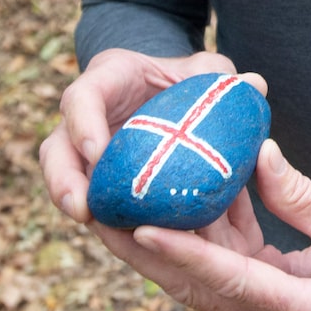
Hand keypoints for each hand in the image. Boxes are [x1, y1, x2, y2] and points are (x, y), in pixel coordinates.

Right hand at [39, 47, 266, 225]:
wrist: (178, 94)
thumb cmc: (190, 78)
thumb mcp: (208, 71)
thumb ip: (225, 78)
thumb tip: (254, 85)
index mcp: (108, 79)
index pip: (82, 96)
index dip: (83, 124)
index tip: (98, 153)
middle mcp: (86, 115)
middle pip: (56, 147)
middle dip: (62, 179)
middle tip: (82, 209)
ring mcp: (85, 149)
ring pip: (64, 178)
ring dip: (73, 204)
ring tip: (93, 229)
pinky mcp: (99, 179)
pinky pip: (93, 200)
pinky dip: (105, 218)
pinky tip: (122, 239)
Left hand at [90, 139, 310, 310]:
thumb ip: (298, 193)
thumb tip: (253, 153)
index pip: (228, 278)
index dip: (181, 251)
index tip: (139, 225)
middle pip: (196, 286)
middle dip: (147, 249)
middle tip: (101, 212)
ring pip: (198, 278)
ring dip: (161, 242)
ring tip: (115, 205)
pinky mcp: (260, 302)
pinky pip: (218, 267)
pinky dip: (195, 235)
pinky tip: (166, 199)